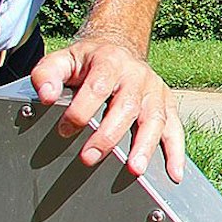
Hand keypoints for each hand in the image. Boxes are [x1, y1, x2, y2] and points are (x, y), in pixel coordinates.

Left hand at [31, 33, 185, 182]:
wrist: (118, 50)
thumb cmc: (88, 62)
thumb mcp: (62, 60)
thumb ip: (47, 74)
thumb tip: (46, 96)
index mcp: (110, 61)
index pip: (98, 86)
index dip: (81, 110)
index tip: (65, 130)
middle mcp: (137, 75)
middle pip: (127, 106)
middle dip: (108, 136)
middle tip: (89, 158)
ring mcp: (155, 90)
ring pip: (154, 119)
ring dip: (145, 146)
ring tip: (134, 169)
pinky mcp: (167, 104)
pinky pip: (175, 128)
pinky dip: (176, 151)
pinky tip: (173, 172)